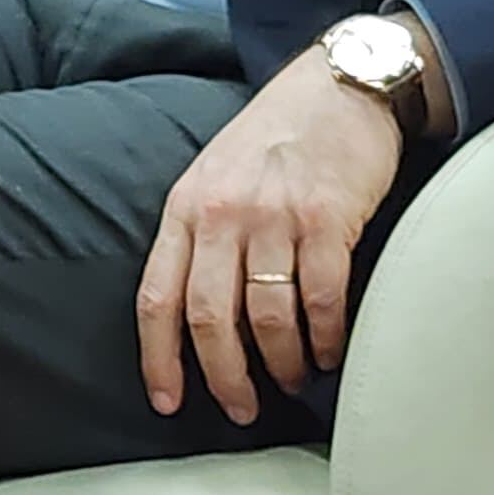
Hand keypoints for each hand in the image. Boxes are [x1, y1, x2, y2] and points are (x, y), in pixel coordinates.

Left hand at [135, 42, 406, 425]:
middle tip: (241, 409)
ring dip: (281, 365)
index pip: (156, 296)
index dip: (157, 358)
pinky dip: (325, 339)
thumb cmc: (273, 138)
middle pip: (209, 318)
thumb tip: (198, 317)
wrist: (337, 85)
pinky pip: (320, 299)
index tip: (166, 400)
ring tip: (291, 383)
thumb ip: (199, 236)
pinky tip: (330, 354)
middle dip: (224, 377)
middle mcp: (222, 214)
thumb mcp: (212, 176)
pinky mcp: (328, 219)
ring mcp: (275, 216)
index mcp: (185, 207)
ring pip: (266, 318)